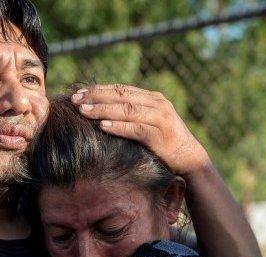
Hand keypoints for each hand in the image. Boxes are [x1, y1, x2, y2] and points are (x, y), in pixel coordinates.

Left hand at [71, 84, 209, 175]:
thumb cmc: (163, 143)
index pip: (121, 89)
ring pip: (127, 110)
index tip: (79, 93)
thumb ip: (131, 114)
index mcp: (152, 98)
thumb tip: (100, 112)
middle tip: (76, 101)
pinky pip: (136, 129)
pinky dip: (119, 126)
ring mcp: (160, 118)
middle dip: (96, 97)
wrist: (189, 158)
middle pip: (121, 96)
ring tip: (84, 111)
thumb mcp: (147, 123)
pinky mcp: (161, 136)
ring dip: (103, 110)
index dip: (99, 89)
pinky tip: (103, 126)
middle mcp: (157, 104)